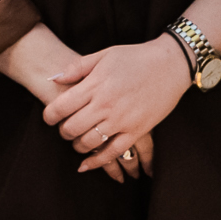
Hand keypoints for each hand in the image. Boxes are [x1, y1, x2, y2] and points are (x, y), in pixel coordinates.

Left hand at [45, 39, 192, 174]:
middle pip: (71, 128)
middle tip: (64, 129)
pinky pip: (113, 153)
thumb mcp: (104, 54)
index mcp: (95, 84)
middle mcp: (106, 104)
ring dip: (78, 146)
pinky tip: (86, 164)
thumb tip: (54, 78)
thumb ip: (77, 67)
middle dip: (62, 132)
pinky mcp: (137, 131)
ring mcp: (122, 120)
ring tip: (78, 141)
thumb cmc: (136, 57)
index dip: (49, 116)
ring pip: (89, 143)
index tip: (49, 117)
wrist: (170, 64)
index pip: (61, 107)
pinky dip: (97, 162)